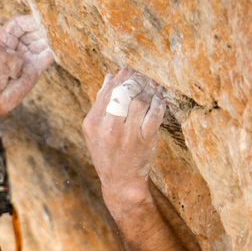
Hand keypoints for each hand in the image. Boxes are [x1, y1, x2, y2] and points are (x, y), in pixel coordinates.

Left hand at [0, 15, 53, 115]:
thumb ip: (15, 50)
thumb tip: (31, 54)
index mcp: (4, 38)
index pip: (19, 24)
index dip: (29, 20)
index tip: (39, 20)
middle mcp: (17, 46)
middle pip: (33, 31)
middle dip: (42, 28)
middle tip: (52, 27)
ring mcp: (27, 58)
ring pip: (42, 43)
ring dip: (50, 38)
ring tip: (57, 35)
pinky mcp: (36, 70)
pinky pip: (47, 57)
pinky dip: (54, 51)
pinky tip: (59, 45)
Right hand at [81, 67, 164, 205]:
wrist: (120, 181)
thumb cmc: (108, 153)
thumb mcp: (96, 131)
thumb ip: (101, 103)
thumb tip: (109, 77)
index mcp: (93, 122)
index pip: (108, 90)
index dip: (122, 76)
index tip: (131, 69)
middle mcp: (108, 128)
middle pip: (124, 92)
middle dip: (137, 80)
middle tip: (144, 75)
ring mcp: (127, 135)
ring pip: (140, 101)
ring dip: (149, 90)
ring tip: (153, 85)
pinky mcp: (144, 140)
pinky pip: (154, 115)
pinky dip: (158, 104)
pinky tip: (159, 100)